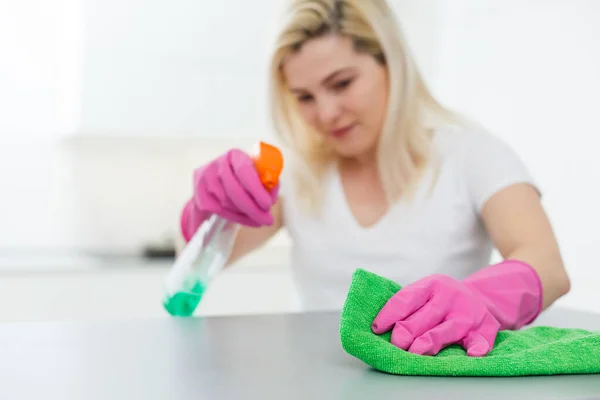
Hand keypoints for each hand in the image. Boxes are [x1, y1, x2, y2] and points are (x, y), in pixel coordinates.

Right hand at [185, 149, 278, 231]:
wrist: (216, 189)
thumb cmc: (243, 181)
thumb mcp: (257, 176)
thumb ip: (267, 182)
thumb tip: (272, 195)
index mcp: (234, 155)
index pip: (244, 170)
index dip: (256, 189)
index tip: (268, 204)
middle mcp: (217, 164)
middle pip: (234, 189)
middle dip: (253, 208)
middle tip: (267, 220)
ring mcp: (205, 179)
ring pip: (227, 202)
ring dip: (245, 214)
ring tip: (258, 219)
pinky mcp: (198, 195)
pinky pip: (219, 210)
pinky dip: (235, 218)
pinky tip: (246, 220)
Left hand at [371, 274, 500, 356]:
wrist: (481, 298)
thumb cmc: (443, 300)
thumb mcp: (427, 293)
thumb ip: (408, 307)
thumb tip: (379, 328)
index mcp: (432, 285)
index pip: (406, 299)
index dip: (389, 315)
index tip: (376, 329)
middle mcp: (450, 297)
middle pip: (424, 317)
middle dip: (406, 332)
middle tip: (395, 344)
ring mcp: (468, 313)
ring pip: (447, 329)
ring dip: (430, 341)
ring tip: (416, 351)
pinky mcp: (485, 328)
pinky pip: (481, 340)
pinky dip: (477, 348)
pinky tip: (471, 354)